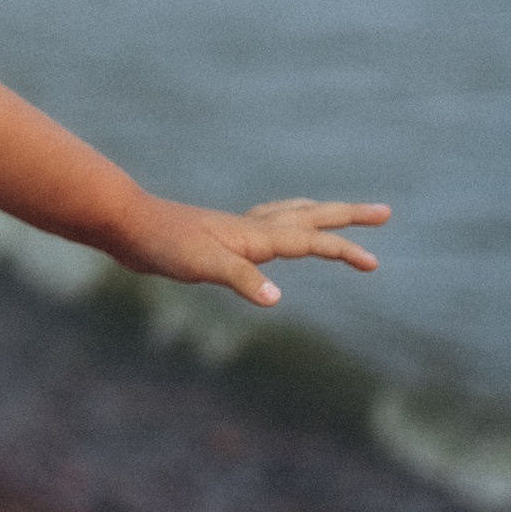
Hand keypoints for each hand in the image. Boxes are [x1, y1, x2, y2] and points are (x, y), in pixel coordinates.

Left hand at [113, 194, 389, 309]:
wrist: (127, 224)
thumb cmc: (164, 245)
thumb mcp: (204, 266)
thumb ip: (241, 279)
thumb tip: (276, 299)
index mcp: (257, 235)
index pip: (313, 240)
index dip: (344, 251)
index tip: (374, 263)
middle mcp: (252, 228)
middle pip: (312, 216)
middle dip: (348, 216)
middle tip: (383, 212)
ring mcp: (235, 230)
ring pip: (288, 215)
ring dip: (316, 214)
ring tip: (332, 212)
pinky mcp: (218, 238)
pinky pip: (264, 225)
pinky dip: (280, 223)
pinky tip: (270, 235)